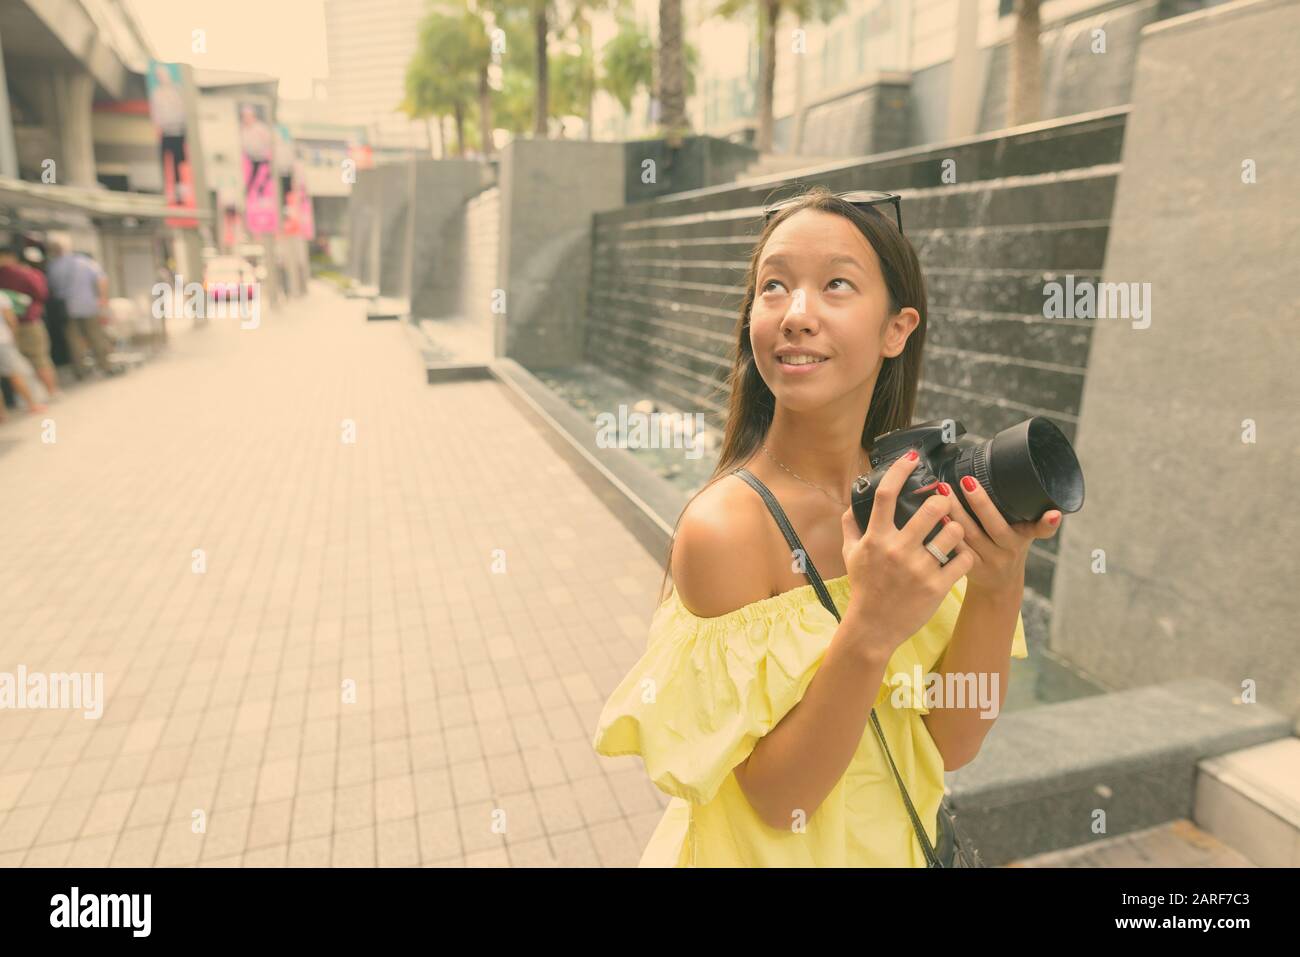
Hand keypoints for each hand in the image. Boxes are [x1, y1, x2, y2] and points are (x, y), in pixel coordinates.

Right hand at [839, 451, 974, 659]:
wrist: (873, 628)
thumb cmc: (864, 589)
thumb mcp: (850, 556)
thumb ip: (851, 527)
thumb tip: (852, 504)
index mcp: (876, 538)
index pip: (886, 495)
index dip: (901, 470)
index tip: (913, 458)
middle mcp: (897, 550)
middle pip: (932, 509)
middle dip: (944, 500)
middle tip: (946, 502)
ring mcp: (919, 569)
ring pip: (954, 532)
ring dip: (958, 528)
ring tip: (954, 532)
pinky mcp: (936, 587)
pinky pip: (963, 560)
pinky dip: (965, 555)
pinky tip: (960, 556)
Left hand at [940, 474, 1062, 594]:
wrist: (998, 585)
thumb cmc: (1006, 546)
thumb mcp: (1022, 531)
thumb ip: (1022, 511)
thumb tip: (1012, 474)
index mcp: (1025, 536)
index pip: (1041, 529)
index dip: (1048, 523)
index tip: (1053, 514)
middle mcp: (1010, 550)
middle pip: (997, 527)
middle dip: (982, 503)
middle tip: (968, 481)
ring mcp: (990, 561)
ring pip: (971, 536)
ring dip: (955, 512)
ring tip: (943, 491)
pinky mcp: (970, 568)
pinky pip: (956, 548)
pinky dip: (945, 532)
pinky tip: (935, 516)